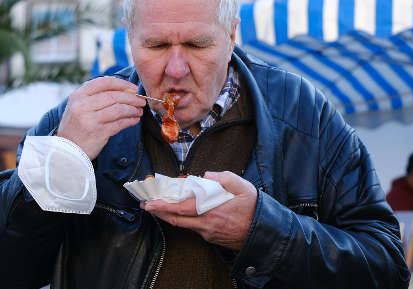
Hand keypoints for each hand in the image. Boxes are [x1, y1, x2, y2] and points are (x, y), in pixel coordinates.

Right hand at [57, 77, 145, 158]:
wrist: (66, 150)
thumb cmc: (76, 127)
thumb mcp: (78, 107)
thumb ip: (95, 97)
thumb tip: (124, 90)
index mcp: (78, 95)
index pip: (104, 83)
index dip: (122, 84)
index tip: (133, 88)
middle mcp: (83, 106)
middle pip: (114, 96)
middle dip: (132, 98)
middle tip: (141, 100)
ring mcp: (90, 119)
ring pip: (119, 109)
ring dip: (133, 109)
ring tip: (139, 111)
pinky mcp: (98, 133)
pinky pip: (120, 124)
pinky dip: (130, 120)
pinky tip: (135, 120)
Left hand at [140, 171, 257, 249]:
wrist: (265, 231)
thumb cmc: (254, 208)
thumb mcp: (243, 187)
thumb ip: (224, 178)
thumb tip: (206, 175)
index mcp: (211, 211)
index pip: (180, 209)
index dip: (163, 207)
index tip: (150, 203)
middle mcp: (206, 224)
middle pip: (176, 220)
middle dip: (159, 212)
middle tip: (147, 205)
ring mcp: (208, 233)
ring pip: (183, 224)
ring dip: (170, 215)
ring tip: (159, 206)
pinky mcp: (211, 237)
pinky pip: (193, 227)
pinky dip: (184, 219)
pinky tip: (181, 212)